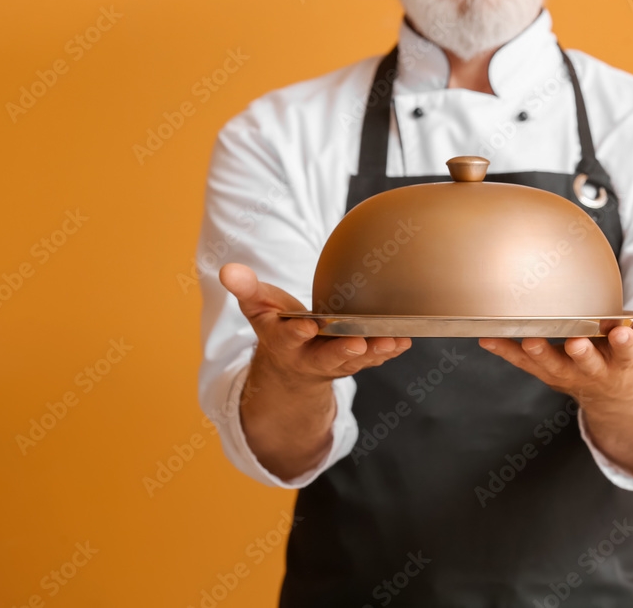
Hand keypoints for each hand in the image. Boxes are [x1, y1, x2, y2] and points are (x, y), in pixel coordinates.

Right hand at [219, 263, 411, 388]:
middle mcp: (310, 356)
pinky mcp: (356, 361)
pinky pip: (374, 357)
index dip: (298, 332)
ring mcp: (336, 361)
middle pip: (327, 356)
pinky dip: (390, 350)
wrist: (292, 361)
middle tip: (357, 343)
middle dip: (342, 351)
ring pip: (356, 360)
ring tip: (392, 341)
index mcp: (284, 342)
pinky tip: (405, 340)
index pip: (289, 337)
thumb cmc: (277, 324)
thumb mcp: (258, 307)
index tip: (307, 326)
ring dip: (374, 352)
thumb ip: (246, 288)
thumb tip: (228, 269)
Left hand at [478, 289, 632, 403]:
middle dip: (583, 354)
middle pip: (588, 363)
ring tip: (528, 340)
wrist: (613, 397)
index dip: (625, 343)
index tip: (622, 332)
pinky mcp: (546, 373)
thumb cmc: (630, 357)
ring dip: (540, 354)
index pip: (628, 351)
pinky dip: (505, 352)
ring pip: (553, 367)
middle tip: (576, 342)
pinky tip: (487, 338)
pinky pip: (523, 364)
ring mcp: (569, 374)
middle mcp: (596, 371)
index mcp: (624, 360)